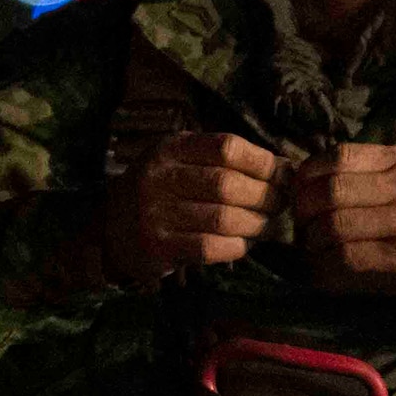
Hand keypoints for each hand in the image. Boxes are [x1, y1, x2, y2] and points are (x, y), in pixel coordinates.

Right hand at [102, 132, 283, 285]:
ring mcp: (156, 213)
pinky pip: (210, 247)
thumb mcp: (181, 160)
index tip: (284, 174)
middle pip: (228, 184)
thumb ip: (224, 160)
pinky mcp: (158, 247)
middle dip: (265, 196)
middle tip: (281, 204)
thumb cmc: (161, 190)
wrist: (111, 228)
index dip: (263, 161)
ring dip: (256, 225)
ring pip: (223, 219)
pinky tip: (244, 243)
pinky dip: (237, 247)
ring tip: (268, 226)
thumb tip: (285, 167)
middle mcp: (159, 177)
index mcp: (170, 148)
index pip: (226, 147)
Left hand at [291, 144, 395, 302]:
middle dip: (304, 211)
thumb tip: (318, 177)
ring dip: (312, 244)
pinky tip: (323, 272)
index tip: (300, 191)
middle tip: (301, 225)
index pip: (339, 157)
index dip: (308, 175)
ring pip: (334, 230)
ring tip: (312, 250)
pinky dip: (325, 270)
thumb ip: (377, 169)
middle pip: (330, 194)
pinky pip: (348, 263)